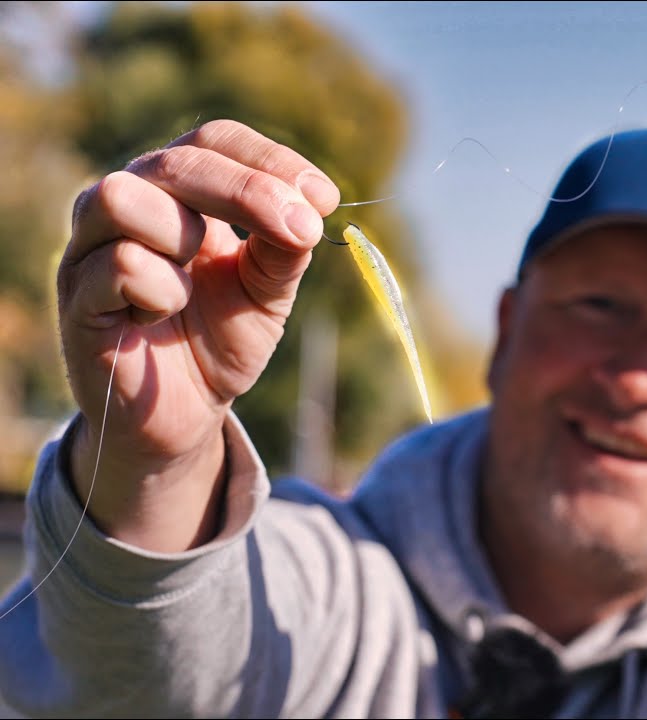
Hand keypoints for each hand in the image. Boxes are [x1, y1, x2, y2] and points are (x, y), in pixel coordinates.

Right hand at [57, 119, 338, 548]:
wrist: (186, 414)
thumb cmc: (220, 339)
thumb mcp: (268, 290)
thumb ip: (284, 248)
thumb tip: (307, 211)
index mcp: (176, 192)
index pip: (214, 140)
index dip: (270, 160)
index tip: (325, 199)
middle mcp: (126, 205)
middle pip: (175, 161)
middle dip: (249, 191)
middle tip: (304, 230)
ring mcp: (91, 249)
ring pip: (123, 198)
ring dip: (184, 232)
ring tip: (200, 276)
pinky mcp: (77, 300)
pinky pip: (116, 264)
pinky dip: (160, 287)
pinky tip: (166, 311)